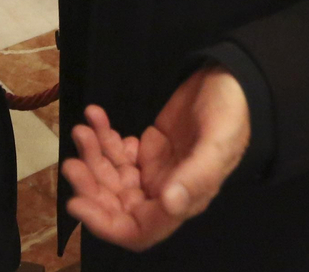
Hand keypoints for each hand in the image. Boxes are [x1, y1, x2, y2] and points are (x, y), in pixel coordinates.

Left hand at [61, 67, 249, 251]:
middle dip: (92, 184)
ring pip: (112, 176)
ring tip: (85, 127)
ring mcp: (156, 169)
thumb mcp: (219, 142)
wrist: (234, 79)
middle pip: (117, 203)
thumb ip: (197, 176)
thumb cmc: (232, 112)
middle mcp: (166, 190)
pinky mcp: (150, 148)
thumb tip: (169, 204)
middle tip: (74, 158)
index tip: (77, 202)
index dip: (105, 223)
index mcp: (183, 199)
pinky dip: (103, 136)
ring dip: (94, 155)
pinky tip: (96, 116)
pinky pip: (118, 151)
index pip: (138, 230)